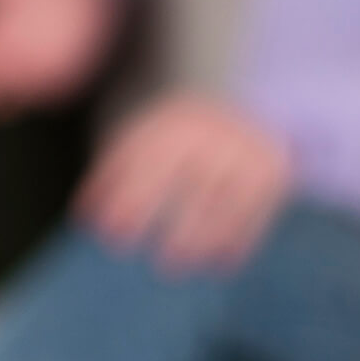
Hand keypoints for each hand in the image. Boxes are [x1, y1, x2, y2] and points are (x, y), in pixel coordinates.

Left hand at [76, 93, 292, 270]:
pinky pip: (261, 204)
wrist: (221, 95)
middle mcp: (214, 127)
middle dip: (178, 221)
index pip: (151, 158)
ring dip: (209, 233)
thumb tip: (84, 213)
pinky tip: (222, 265)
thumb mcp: (136, 140)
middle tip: (159, 264)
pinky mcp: (275, 166)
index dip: (130, 197)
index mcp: (173, 117)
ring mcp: (248, 145)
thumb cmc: (165, 137)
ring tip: (184, 265)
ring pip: (232, 194)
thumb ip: (111, 173)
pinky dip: (243, 235)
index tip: (112, 235)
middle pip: (197, 177)